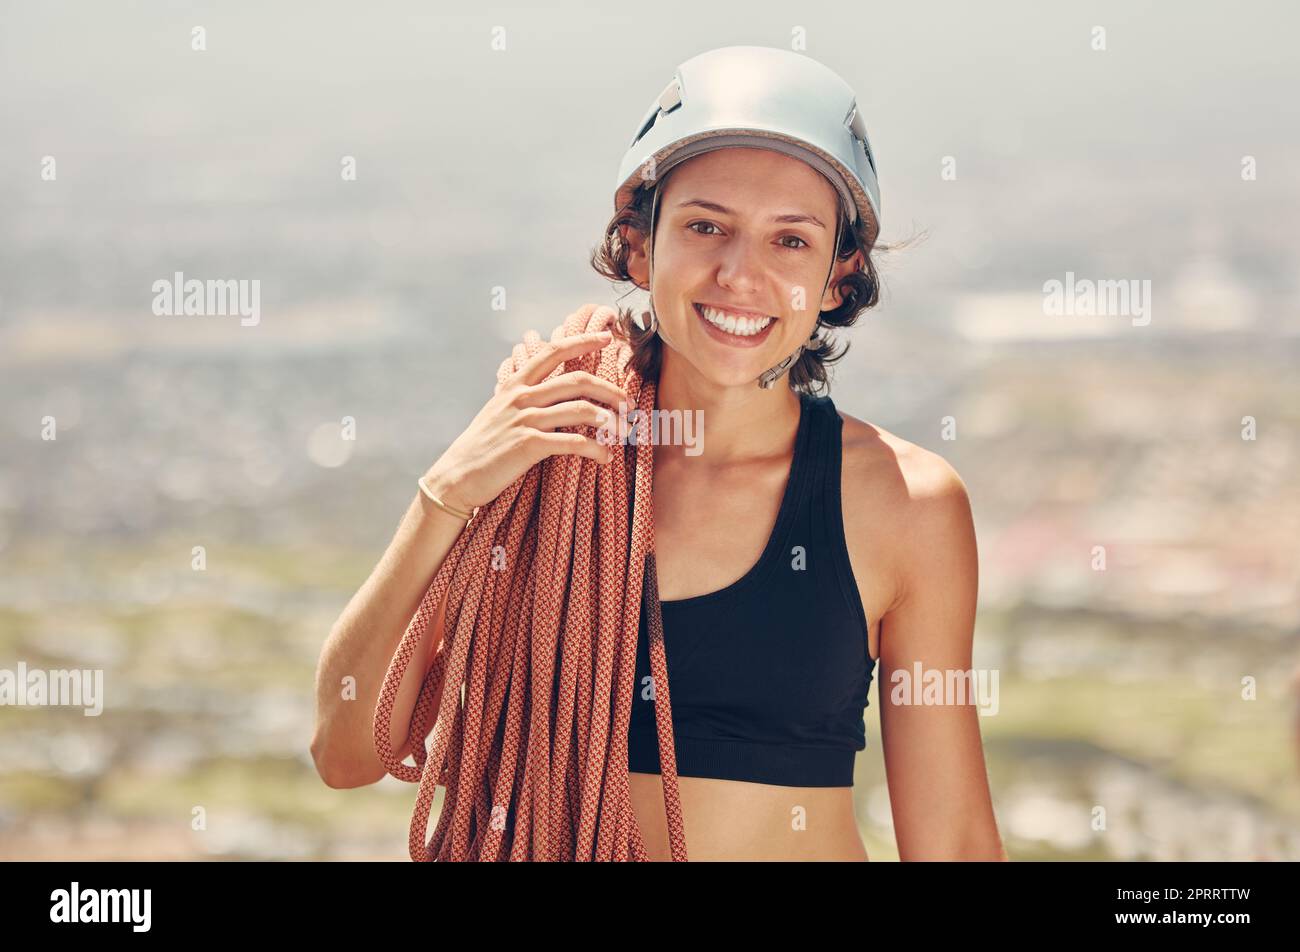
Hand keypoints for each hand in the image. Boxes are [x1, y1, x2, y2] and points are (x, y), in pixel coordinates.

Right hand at [422, 310, 626, 511]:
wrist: (457, 477)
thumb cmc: (483, 446)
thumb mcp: (499, 410)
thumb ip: (524, 395)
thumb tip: (548, 386)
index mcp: (516, 384)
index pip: (553, 352)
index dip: (582, 341)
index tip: (606, 338)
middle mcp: (521, 396)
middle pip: (577, 381)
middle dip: (610, 390)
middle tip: (627, 403)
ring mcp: (525, 419)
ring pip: (580, 409)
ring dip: (609, 420)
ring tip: (622, 432)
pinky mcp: (528, 445)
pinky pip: (573, 442)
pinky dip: (596, 449)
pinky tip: (605, 457)